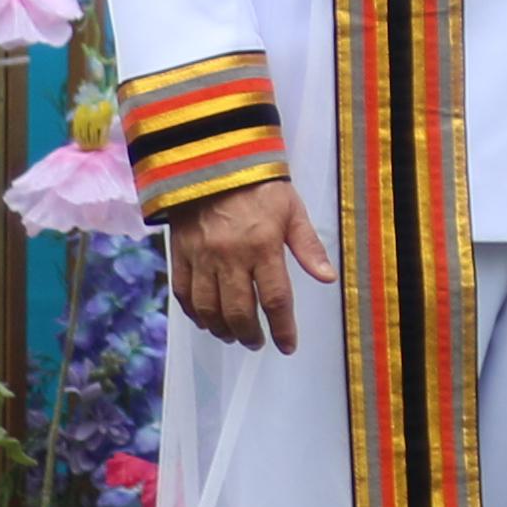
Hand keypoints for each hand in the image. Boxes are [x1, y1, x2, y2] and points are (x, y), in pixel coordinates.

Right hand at [167, 177, 333, 351]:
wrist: (212, 160)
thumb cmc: (258, 186)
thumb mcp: (292, 210)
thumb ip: (308, 246)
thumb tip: (327, 277)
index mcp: (263, 246)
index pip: (275, 299)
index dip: (283, 328)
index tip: (288, 346)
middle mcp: (230, 256)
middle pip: (239, 312)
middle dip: (250, 335)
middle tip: (258, 343)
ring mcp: (201, 257)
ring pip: (208, 309)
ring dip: (222, 330)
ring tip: (234, 336)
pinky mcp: (180, 253)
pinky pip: (183, 294)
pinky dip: (195, 314)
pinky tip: (207, 320)